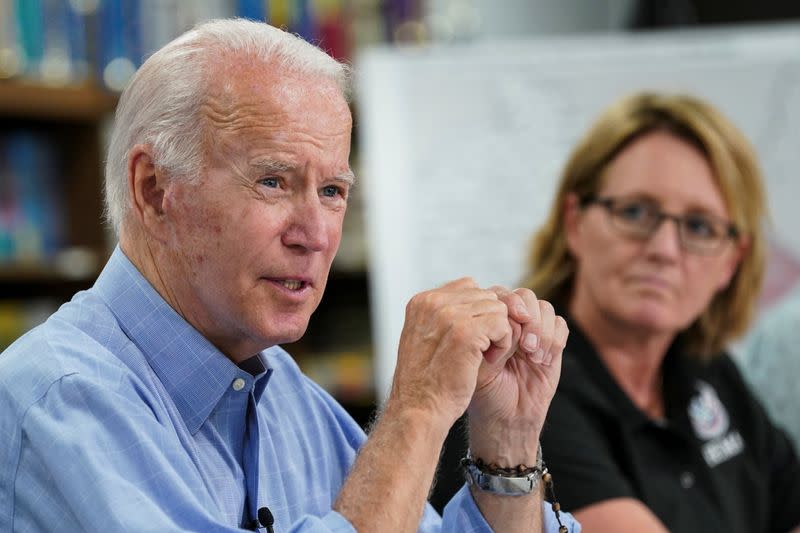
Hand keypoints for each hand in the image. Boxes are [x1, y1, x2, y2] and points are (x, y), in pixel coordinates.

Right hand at [386, 278, 514, 427]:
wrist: (420, 410)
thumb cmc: (426, 382)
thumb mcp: (425, 339)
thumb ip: (442, 317)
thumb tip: (472, 301)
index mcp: (422, 302)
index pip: (468, 287)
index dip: (479, 312)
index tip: (473, 338)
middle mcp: (433, 302)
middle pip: (486, 296)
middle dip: (490, 322)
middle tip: (479, 350)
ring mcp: (449, 315)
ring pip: (497, 308)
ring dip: (498, 333)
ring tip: (482, 356)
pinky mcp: (466, 332)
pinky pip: (503, 324)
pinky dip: (503, 344)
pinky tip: (488, 360)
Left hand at [468, 288, 567, 464]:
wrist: (506, 419)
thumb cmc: (485, 394)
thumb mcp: (479, 365)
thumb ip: (490, 339)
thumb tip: (506, 319)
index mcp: (487, 321)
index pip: (499, 294)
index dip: (509, 303)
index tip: (514, 319)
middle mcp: (510, 322)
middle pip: (525, 296)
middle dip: (529, 316)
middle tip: (526, 343)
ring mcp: (532, 332)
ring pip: (545, 309)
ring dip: (542, 330)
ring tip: (533, 356)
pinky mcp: (551, 345)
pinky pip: (561, 326)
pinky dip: (554, 339)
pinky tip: (542, 360)